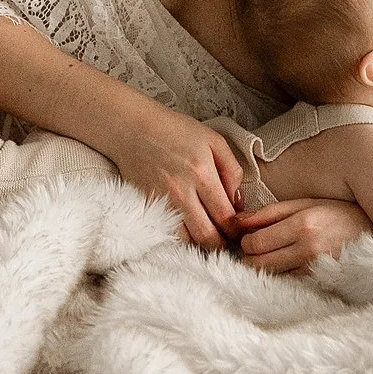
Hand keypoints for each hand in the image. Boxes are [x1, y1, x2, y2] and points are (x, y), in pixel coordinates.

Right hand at [108, 106, 244, 247]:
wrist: (133, 129)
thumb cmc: (175, 131)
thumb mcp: (213, 140)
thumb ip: (232, 170)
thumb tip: (238, 201)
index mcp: (202, 173)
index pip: (225, 216)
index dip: (236, 229)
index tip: (239, 230)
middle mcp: (181, 191)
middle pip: (206, 236)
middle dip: (221, 244)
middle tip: (227, 240)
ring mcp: (162, 201)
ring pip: (186, 241)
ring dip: (200, 244)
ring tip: (209, 236)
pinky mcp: (148, 207)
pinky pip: (168, 233)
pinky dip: (181, 238)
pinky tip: (189, 230)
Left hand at [235, 197, 372, 272]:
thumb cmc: (339, 214)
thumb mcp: (306, 204)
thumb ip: (271, 213)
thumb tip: (237, 221)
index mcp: (302, 224)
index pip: (255, 243)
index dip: (246, 241)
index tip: (251, 237)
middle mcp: (307, 248)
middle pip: (258, 264)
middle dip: (251, 257)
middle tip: (257, 249)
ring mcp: (314, 269)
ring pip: (270, 277)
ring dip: (264, 268)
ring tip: (272, 256)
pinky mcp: (320, 282)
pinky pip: (287, 284)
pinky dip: (281, 277)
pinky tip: (287, 267)